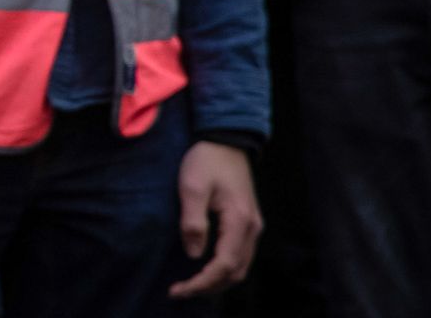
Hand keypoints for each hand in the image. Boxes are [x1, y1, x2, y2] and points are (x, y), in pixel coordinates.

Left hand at [169, 141, 261, 298]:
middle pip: (235, 272)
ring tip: (189, 285)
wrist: (225, 140)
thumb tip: (194, 254)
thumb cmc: (206, 160)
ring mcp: (252, 226)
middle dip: (208, 287)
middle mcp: (252, 228)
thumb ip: (193, 222)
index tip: (178, 289)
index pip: (224, 265)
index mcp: (239, 221)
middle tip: (179, 290)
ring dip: (216, 280)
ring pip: (240, 267)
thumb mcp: (191, 187)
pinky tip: (203, 269)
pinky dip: (223, 269)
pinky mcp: (247, 222)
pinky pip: (239, 255)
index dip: (201, 282)